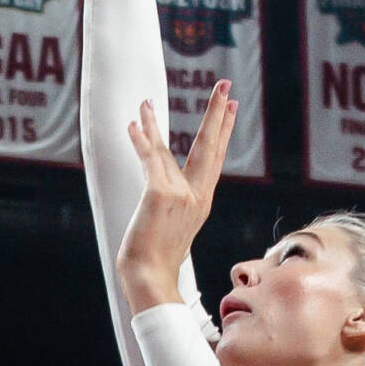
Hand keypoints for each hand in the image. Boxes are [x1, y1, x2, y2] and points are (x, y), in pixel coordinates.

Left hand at [115, 82, 238, 310]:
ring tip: (146, 100)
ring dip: (152, 122)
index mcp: (201, 201)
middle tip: (225, 86)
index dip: (222, 130)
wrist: (150, 279)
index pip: (214, 158)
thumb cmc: (156, 261)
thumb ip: (174, 207)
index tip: (231, 108)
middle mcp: (196, 195)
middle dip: (216, 113)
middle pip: (208, 146)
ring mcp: (180, 194)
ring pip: (167, 149)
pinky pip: (148, 159)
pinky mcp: (160, 195)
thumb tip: (167, 197)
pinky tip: (133, 123)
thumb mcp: (173, 229)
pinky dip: (140, 140)